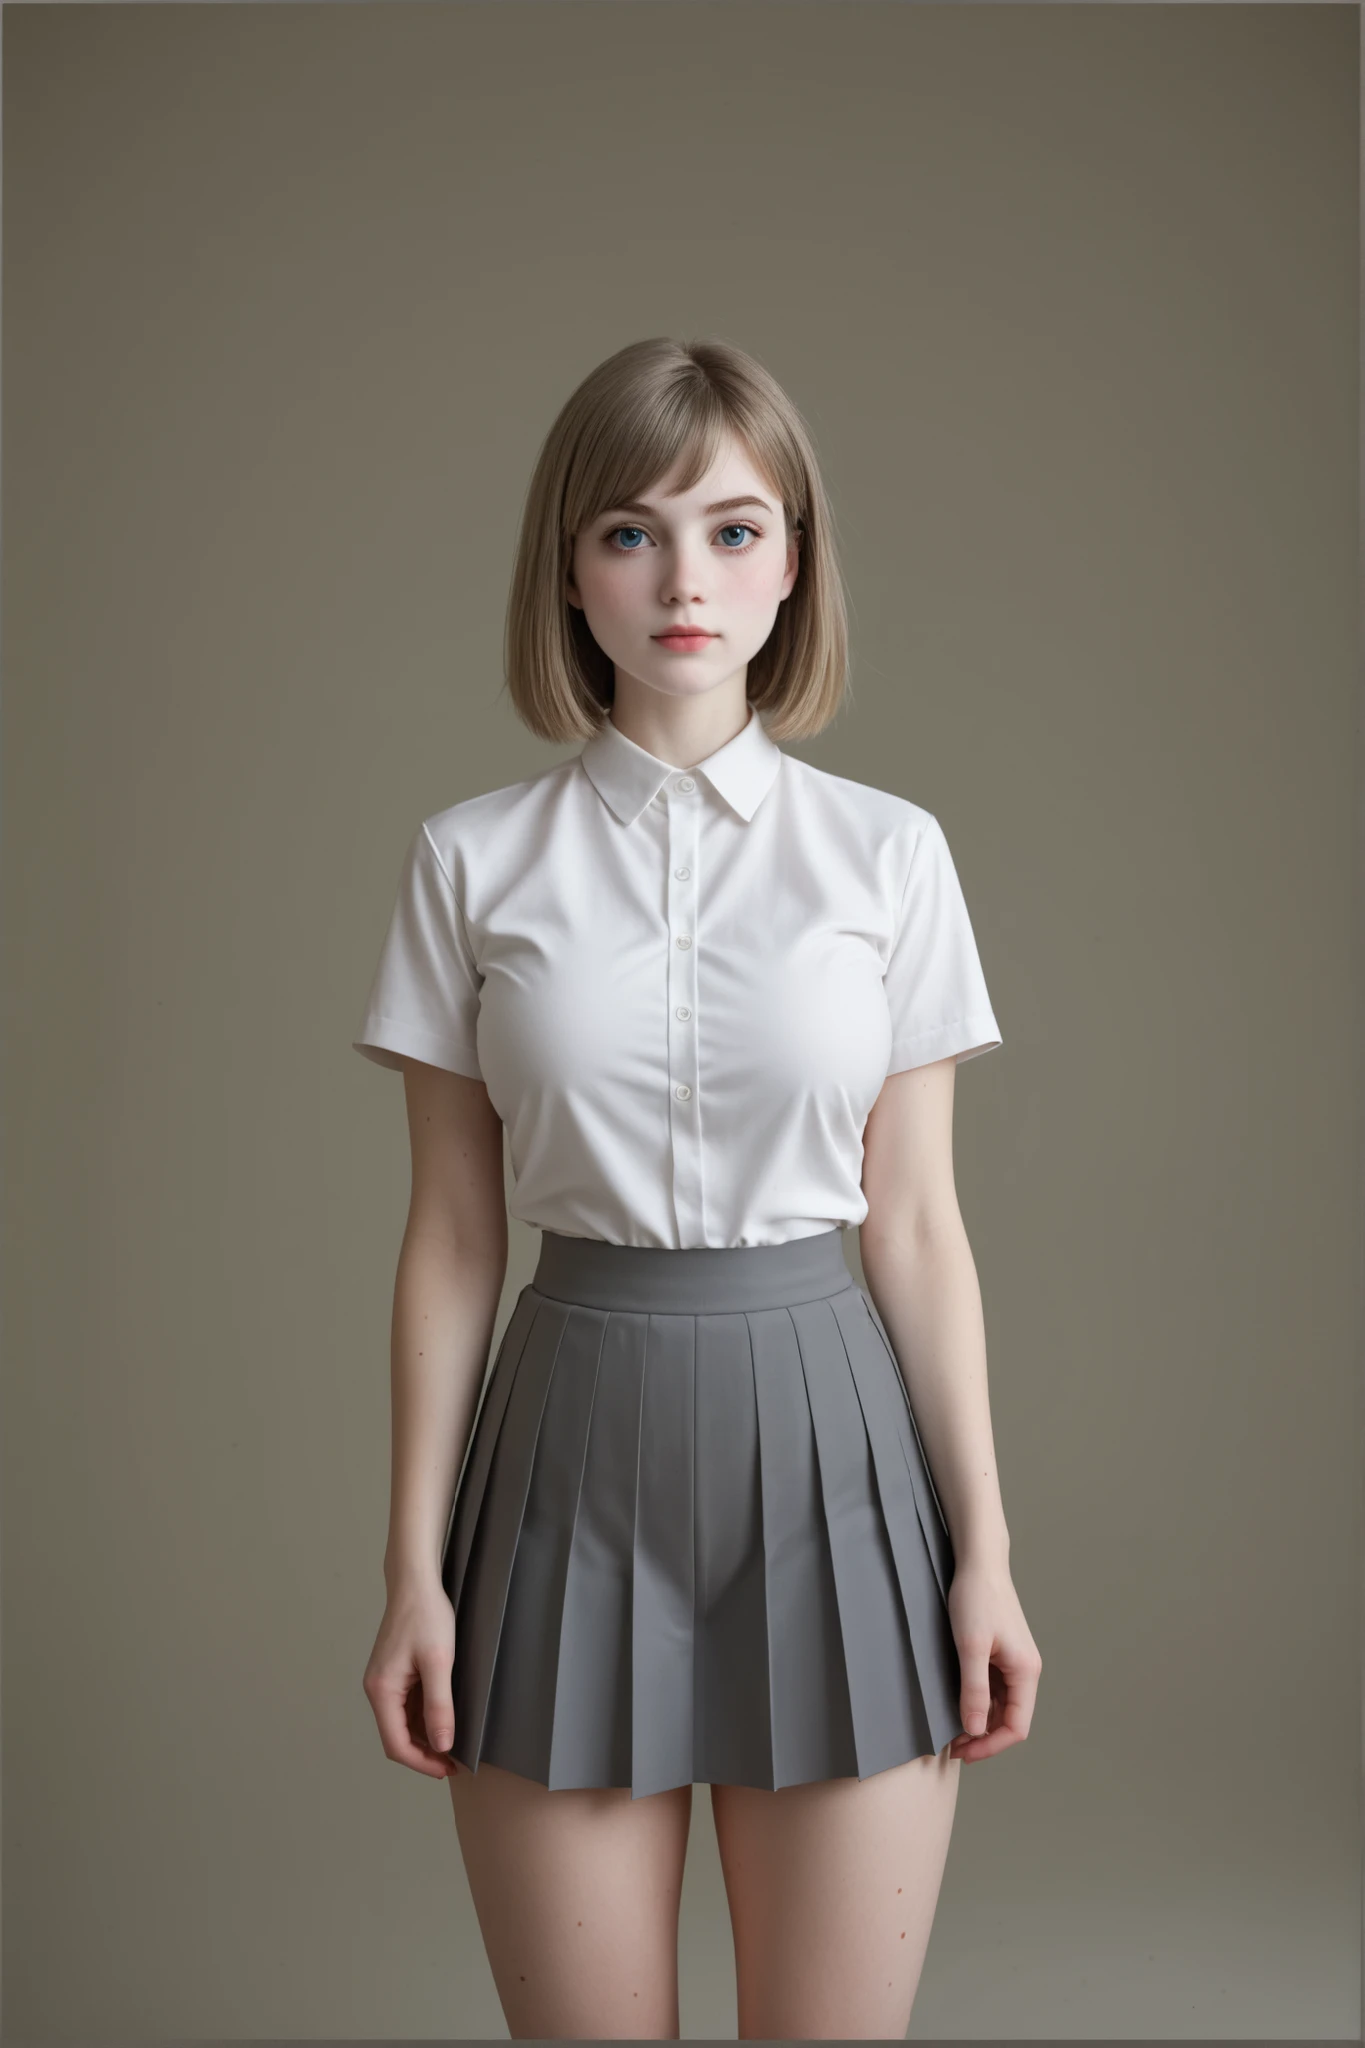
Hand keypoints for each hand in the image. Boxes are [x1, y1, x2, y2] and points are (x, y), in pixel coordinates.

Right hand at [362, 1576, 460, 1780]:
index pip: (396, 1744)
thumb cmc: (426, 1616)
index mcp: (382, 1690)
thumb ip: (439, 1706)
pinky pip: (406, 1707)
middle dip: (424, 1753)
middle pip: (396, 1737)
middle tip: (455, 1761)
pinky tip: (444, 1719)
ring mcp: (384, 1681)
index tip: (449, 1769)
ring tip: (454, 1744)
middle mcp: (377, 1689)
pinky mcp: (394, 1673)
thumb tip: (442, 1746)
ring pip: (402, 1723)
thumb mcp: (439, 1662)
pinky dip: (423, 1719)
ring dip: (424, 1738)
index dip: (422, 1763)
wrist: (416, 1582)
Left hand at [945, 1556, 1041, 1762]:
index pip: (1017, 1726)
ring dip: (981, 1721)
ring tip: (952, 1730)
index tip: (963, 1752)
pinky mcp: (1002, 1654)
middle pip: (1011, 1720)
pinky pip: (994, 1689)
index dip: (991, 1745)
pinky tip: (958, 1705)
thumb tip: (975, 1730)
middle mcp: (1025, 1670)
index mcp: (1025, 1672)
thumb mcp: (971, 1646)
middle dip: (984, 1737)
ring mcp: (1014, 1662)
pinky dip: (979, 1703)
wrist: (979, 1563)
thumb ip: (974, 1690)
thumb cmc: (976, 1599)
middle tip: (953, 1746)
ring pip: (1002, 1706)